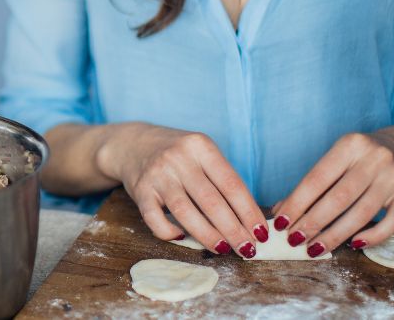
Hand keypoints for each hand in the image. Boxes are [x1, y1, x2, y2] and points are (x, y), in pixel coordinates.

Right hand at [99, 125, 265, 256]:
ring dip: (207, 235)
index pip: (231, 184)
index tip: (260, 233)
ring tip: (223, 249)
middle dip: (233, 230)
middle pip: (211, 201)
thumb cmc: (177, 155)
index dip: (248, 212)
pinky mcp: (140, 190)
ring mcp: (158, 174)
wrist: (132, 144)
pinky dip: (169, 232)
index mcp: (201, 146)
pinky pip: (155, 219)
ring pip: (185, 212)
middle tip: (247, 249)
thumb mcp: (201, 153)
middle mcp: (178, 158)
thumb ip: (221, 179)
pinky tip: (182, 238)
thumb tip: (248, 220)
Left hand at [272, 130, 393, 257]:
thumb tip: (281, 213)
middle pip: (339, 198)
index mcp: (350, 145)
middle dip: (313, 222)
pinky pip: (392, 223)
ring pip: (362, 213)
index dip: (297, 203)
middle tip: (294, 240)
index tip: (281, 223)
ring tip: (315, 248)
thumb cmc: (360, 158)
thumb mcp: (337, 160)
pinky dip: (372, 237)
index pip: (317, 179)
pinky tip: (353, 244)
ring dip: (335, 235)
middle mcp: (374, 159)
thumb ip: (312, 185)